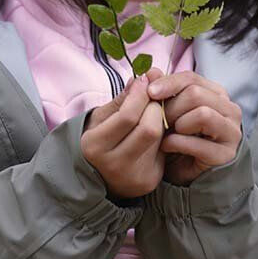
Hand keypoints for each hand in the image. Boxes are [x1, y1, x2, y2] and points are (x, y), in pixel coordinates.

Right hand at [81, 75, 165, 198]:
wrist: (98, 177)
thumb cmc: (98, 141)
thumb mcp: (101, 118)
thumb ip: (122, 99)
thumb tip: (143, 77)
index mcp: (94, 147)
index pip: (127, 116)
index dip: (140, 95)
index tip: (143, 81)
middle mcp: (114, 165)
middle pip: (149, 129)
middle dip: (154, 108)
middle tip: (152, 99)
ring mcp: (134, 177)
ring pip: (159, 139)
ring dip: (161, 120)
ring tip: (154, 112)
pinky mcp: (149, 181)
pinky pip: (163, 151)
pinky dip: (162, 136)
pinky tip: (156, 131)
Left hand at [146, 70, 242, 186]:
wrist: (184, 173)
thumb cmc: (177, 138)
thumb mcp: (167, 113)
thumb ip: (160, 92)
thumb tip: (150, 71)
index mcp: (216, 94)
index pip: (192, 78)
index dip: (169, 83)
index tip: (150, 92)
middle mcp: (229, 110)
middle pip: (196, 94)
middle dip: (171, 108)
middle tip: (158, 121)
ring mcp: (231, 132)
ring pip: (202, 114)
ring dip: (178, 124)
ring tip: (167, 133)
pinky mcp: (226, 154)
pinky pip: (199, 143)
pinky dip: (178, 144)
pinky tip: (168, 147)